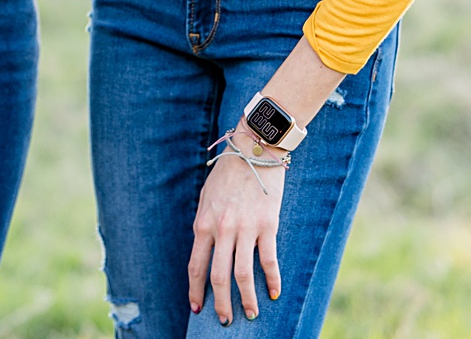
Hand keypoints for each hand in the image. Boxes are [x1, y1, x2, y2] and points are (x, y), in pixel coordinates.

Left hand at [188, 136, 284, 324]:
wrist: (254, 150)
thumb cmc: (228, 172)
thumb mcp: (206, 197)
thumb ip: (205, 224)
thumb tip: (205, 249)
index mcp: (204, 224)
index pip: (196, 266)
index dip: (196, 290)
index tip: (197, 307)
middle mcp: (222, 230)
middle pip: (219, 277)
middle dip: (221, 303)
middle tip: (225, 320)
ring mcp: (245, 229)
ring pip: (243, 275)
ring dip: (246, 299)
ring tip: (251, 314)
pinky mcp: (267, 225)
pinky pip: (269, 260)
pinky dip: (273, 280)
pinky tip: (275, 293)